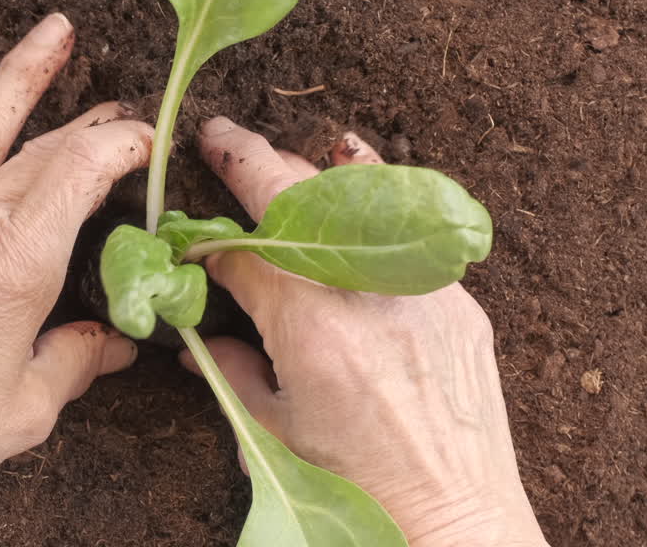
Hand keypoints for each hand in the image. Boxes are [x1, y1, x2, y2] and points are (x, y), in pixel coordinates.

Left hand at [0, 14, 152, 535]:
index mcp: (18, 264)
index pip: (83, 171)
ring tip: (55, 31)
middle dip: (87, 123)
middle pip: (40, 151)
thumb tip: (113, 342)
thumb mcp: (25, 410)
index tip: (143, 143)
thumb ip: (76, 362)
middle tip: (117, 107)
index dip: (122, 145)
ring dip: (19, 77)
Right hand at [183, 117, 548, 546]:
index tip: (189, 228)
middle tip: (221, 137)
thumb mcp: (273, 432)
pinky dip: (377, 200)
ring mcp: (421, 290)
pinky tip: (358, 176)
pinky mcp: (457, 301)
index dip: (208, 237)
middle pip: (298, 199)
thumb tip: (202, 342)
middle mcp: (368, 293)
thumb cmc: (357, 489)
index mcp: (311, 327)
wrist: (453, 519)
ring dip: (315, 169)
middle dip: (251, 161)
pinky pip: (408, 230)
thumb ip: (231, 372)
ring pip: (362, 198)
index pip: (244, 252)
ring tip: (284, 150)